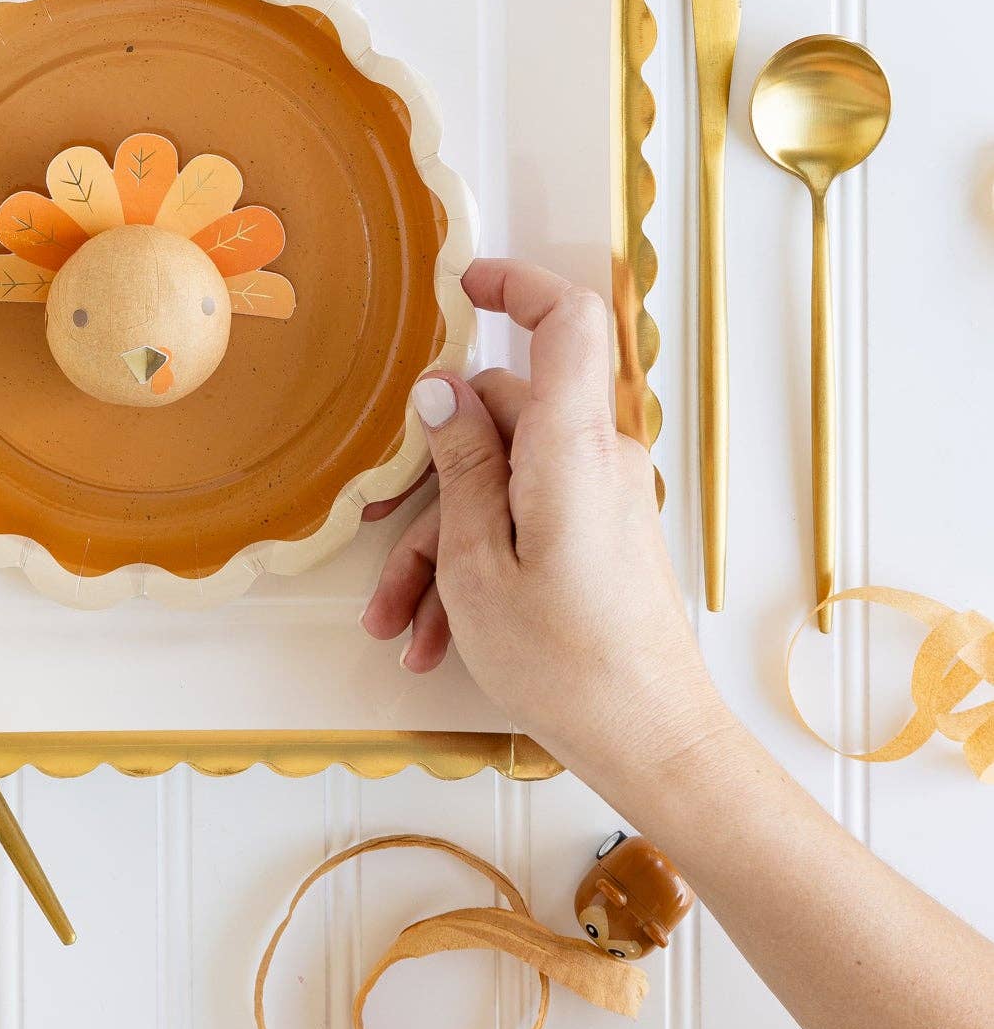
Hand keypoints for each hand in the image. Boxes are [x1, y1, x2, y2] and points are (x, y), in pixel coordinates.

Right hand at [361, 258, 727, 795]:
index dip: (515, 285)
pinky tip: (436, 633)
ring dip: (441, 544)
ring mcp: (604, 496)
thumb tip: (440, 391)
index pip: (566, 319)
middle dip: (428, 478)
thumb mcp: (477, 562)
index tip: (461, 287)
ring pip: (503, 480)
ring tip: (400, 622)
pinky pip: (528, 517)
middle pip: (502, 417)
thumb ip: (459, 465)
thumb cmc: (568, 662)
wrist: (652, 743)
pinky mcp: (603, 534)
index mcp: (572, 445)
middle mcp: (598, 457)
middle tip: (375, 538)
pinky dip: (478, 562)